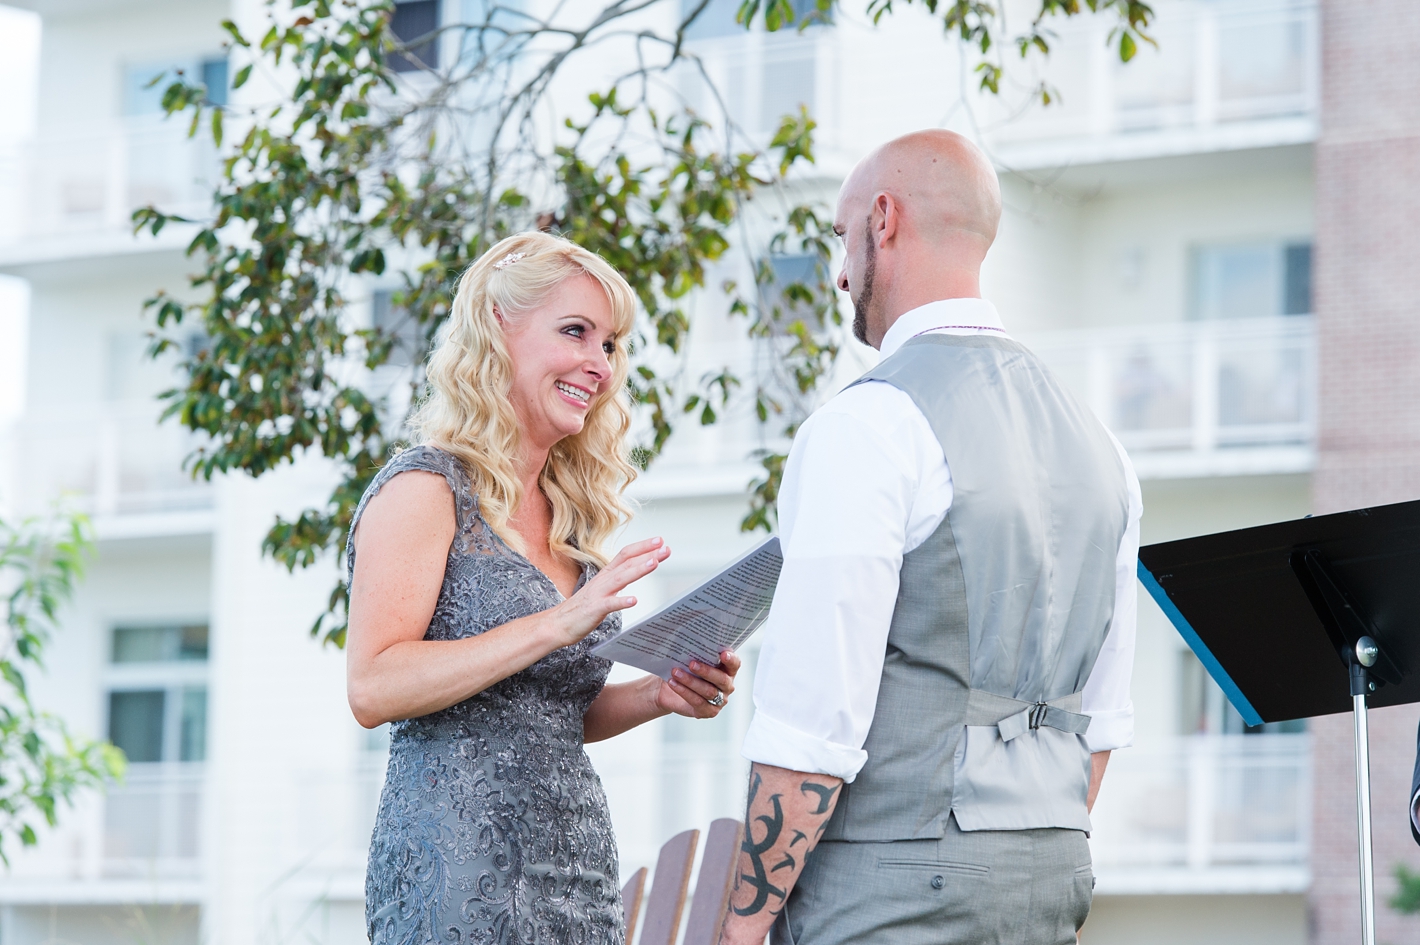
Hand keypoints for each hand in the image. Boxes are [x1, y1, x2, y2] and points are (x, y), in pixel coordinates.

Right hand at [549, 537, 669, 646]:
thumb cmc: (583, 607)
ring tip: (654, 564)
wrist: (558, 624)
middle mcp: (603, 580)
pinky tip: (633, 600)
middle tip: (665, 548)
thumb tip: (637, 570)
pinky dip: (621, 601)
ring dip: (637, 570)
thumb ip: (620, 578)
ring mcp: (598, 594)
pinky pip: (609, 605)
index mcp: (606, 574)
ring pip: (620, 579)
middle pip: (626, 562)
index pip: (626, 554)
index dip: (643, 547)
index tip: (661, 541)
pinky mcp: (594, 609)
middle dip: (647, 554)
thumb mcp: (604, 588)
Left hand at [657, 649, 740, 718]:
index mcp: (728, 670)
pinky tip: (674, 683)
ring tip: (676, 672)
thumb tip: (689, 642)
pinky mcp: (708, 711)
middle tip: (691, 664)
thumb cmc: (686, 670)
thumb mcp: (693, 659)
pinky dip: (684, 691)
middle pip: (722, 679)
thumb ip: (697, 652)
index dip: (731, 660)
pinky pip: (698, 702)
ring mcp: (720, 700)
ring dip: (690, 681)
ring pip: (708, 691)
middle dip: (706, 671)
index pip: (735, 664)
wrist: (671, 688)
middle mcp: (727, 686)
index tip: (723, 654)